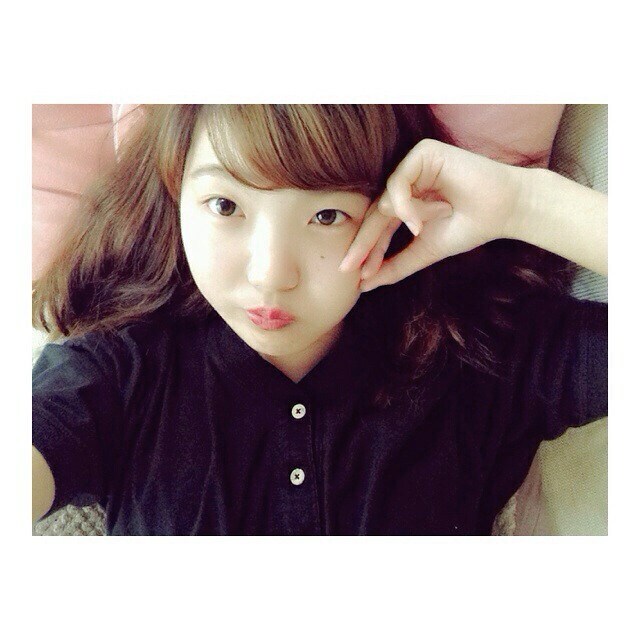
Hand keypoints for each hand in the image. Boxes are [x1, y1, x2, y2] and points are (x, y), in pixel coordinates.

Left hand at [339, 139, 526, 291]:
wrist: (504, 211)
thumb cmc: (469, 227)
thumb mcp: (425, 251)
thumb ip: (395, 265)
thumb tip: (363, 285)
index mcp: (405, 202)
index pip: (377, 227)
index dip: (365, 250)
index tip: (351, 274)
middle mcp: (406, 182)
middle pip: (375, 214)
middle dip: (364, 242)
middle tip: (350, 266)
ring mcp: (413, 166)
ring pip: (385, 200)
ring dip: (401, 221)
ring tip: (420, 230)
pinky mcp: (422, 153)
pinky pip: (398, 183)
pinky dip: (405, 206)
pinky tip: (418, 222)